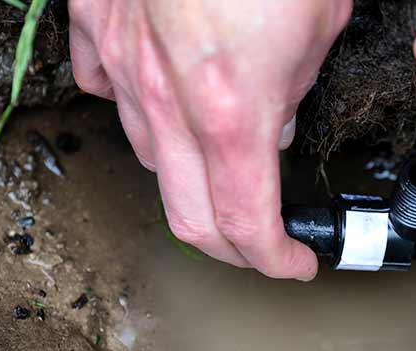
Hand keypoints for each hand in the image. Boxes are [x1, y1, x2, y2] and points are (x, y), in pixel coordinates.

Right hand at [68, 0, 351, 279]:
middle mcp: (166, 97)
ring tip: (218, 168)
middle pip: (188, 216)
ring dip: (187, 178)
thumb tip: (274, 120)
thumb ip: (298, 83)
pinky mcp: (96, 22)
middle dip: (230, 247)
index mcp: (232, 107)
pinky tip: (160, 102)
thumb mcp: (319, 20)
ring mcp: (123, 61)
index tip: (294, 262)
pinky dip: (132, 107)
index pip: (247, 221)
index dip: (276, 258)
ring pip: (147, 154)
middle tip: (259, 244)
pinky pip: (102, 86)